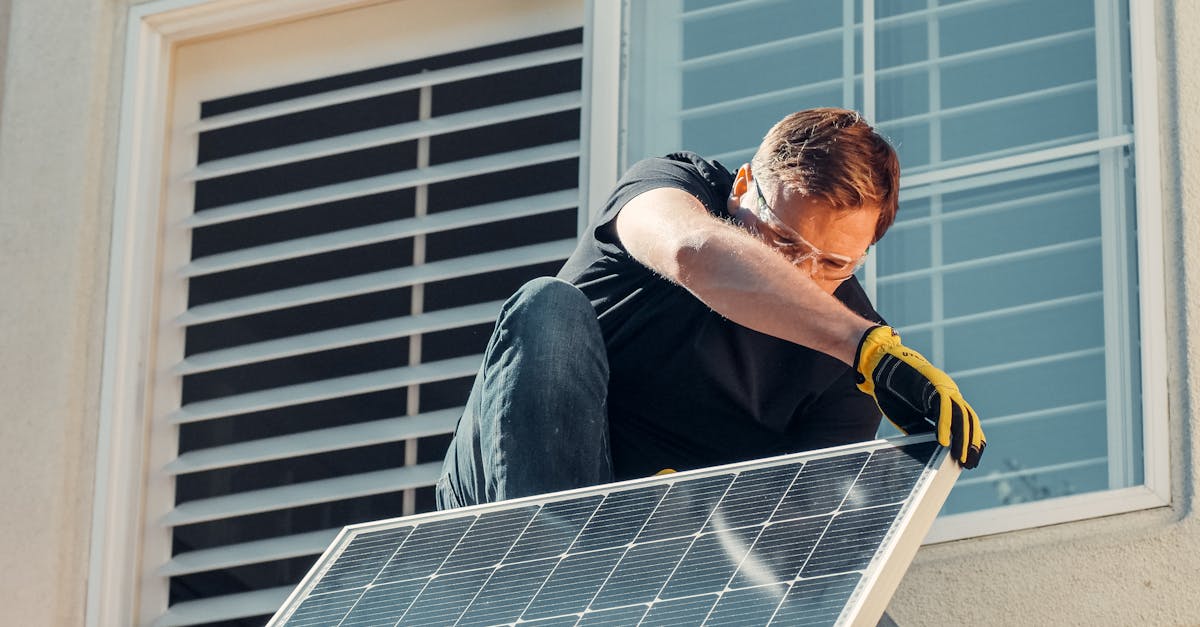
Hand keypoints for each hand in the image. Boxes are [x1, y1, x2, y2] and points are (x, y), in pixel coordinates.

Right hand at [854, 326, 985, 468]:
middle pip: (969, 421)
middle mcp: (949, 395)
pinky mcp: (934, 385)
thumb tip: (934, 450)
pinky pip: (943, 407)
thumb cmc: (894, 393)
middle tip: (970, 463)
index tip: (971, 461)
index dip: (970, 442)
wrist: (881, 366)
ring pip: (962, 415)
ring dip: (963, 438)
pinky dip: (944, 426)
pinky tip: (943, 442)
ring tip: (961, 457)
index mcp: (945, 403)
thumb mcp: (910, 417)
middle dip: (971, 444)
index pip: (966, 424)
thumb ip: (923, 430)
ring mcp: (944, 388)